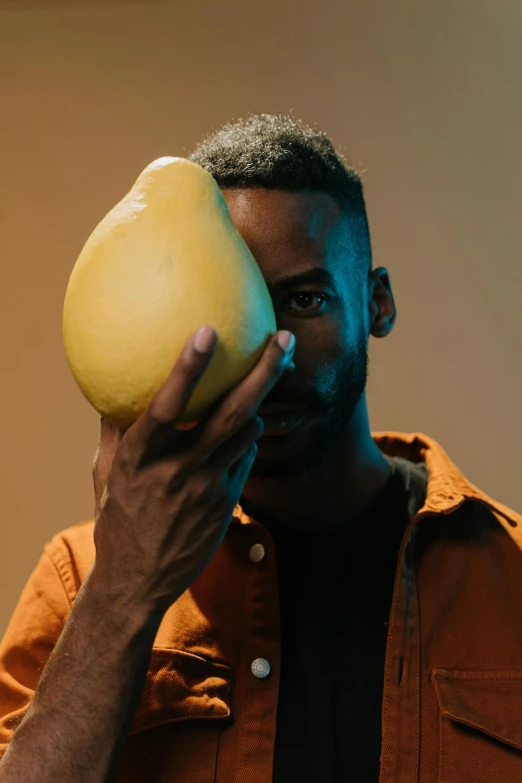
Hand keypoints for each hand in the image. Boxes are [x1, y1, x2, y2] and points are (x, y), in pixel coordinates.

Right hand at [90, 327, 295, 617]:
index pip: (166, 406)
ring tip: (275, 369)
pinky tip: (244, 428)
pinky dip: (246, 438)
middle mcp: (177, 470)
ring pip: (248, 432)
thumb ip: (115, 430)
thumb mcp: (105, 473)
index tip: (207, 331)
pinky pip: (246, 458)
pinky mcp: (226, 504)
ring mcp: (207, 489)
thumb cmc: (116, 520)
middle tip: (285, 339)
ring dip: (259, 401)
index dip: (188, 369)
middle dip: (263, 372)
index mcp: (140, 457)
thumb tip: (115, 390)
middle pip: (231, 414)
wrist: (138, 582)